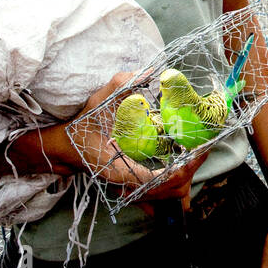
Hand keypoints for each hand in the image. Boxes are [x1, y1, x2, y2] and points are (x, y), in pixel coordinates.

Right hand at [72, 72, 203, 210]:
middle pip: (165, 191)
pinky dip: (173, 184)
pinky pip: (157, 194)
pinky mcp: (131, 187)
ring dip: (183, 179)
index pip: (155, 180)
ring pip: (164, 196)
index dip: (179, 170)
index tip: (195, 153)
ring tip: (198, 156)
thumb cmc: (81, 126)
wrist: (65, 148)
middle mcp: (125, 184)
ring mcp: (128, 189)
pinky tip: (184, 166)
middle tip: (203, 151)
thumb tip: (147, 71)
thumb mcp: (96, 101)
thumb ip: (120, 84)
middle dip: (187, 173)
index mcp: (118, 170)